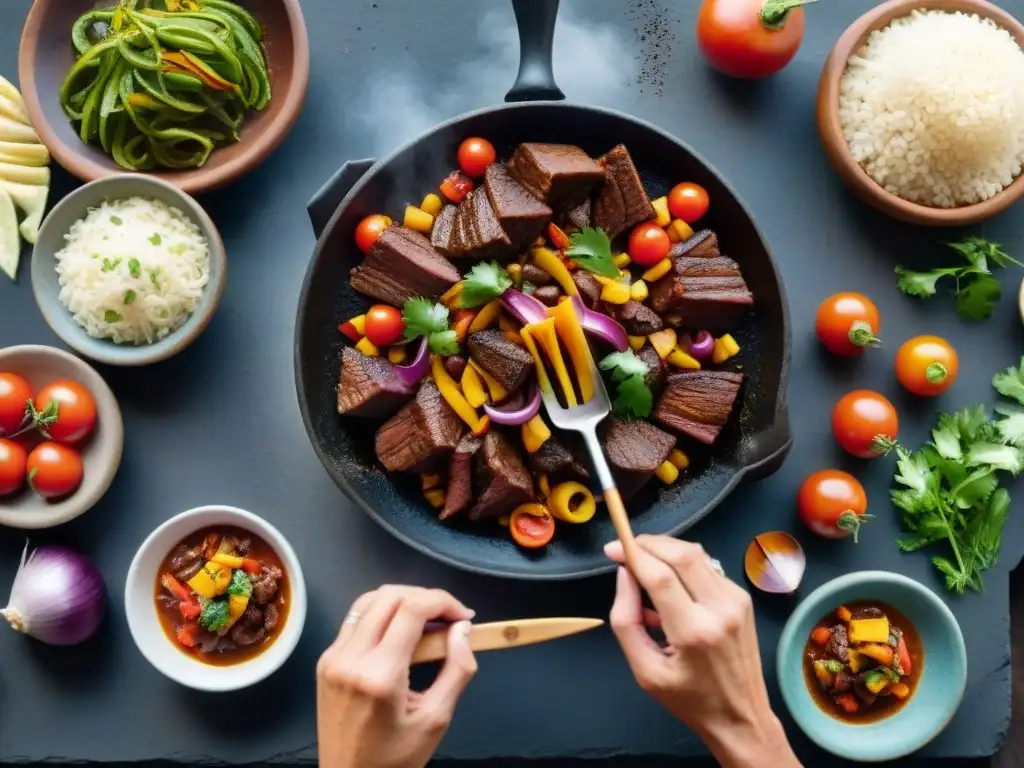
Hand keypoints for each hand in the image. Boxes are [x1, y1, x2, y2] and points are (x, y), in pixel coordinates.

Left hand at [317, 586, 477, 767]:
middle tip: (450, 618)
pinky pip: (356, 620)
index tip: (464, 616)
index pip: (411, 608)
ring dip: (403, 600)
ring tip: (429, 621)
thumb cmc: (395, 760)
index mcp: (379, 675)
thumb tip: (462, 628)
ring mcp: (332, 658)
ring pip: (370, 600)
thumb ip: (457, 669)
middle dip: (426, 597)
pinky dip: (383, 614)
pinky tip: (401, 633)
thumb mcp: (436, 719)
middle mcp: (350, 659)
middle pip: (390, 596)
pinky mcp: (325, 661)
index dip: (443, 601)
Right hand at [606, 536, 800, 767]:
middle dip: (649, 543)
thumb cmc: (688, 699)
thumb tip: (624, 575)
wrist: (741, 717)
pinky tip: (670, 585)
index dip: (633, 554)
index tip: (611, 548)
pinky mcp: (743, 598)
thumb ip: (625, 621)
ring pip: (696, 554)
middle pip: (682, 554)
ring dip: (666, 550)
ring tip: (644, 566)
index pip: (660, 576)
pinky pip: (707, 568)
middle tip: (626, 548)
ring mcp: (737, 601)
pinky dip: (682, 566)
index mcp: (694, 632)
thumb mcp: (644, 671)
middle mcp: (720, 610)